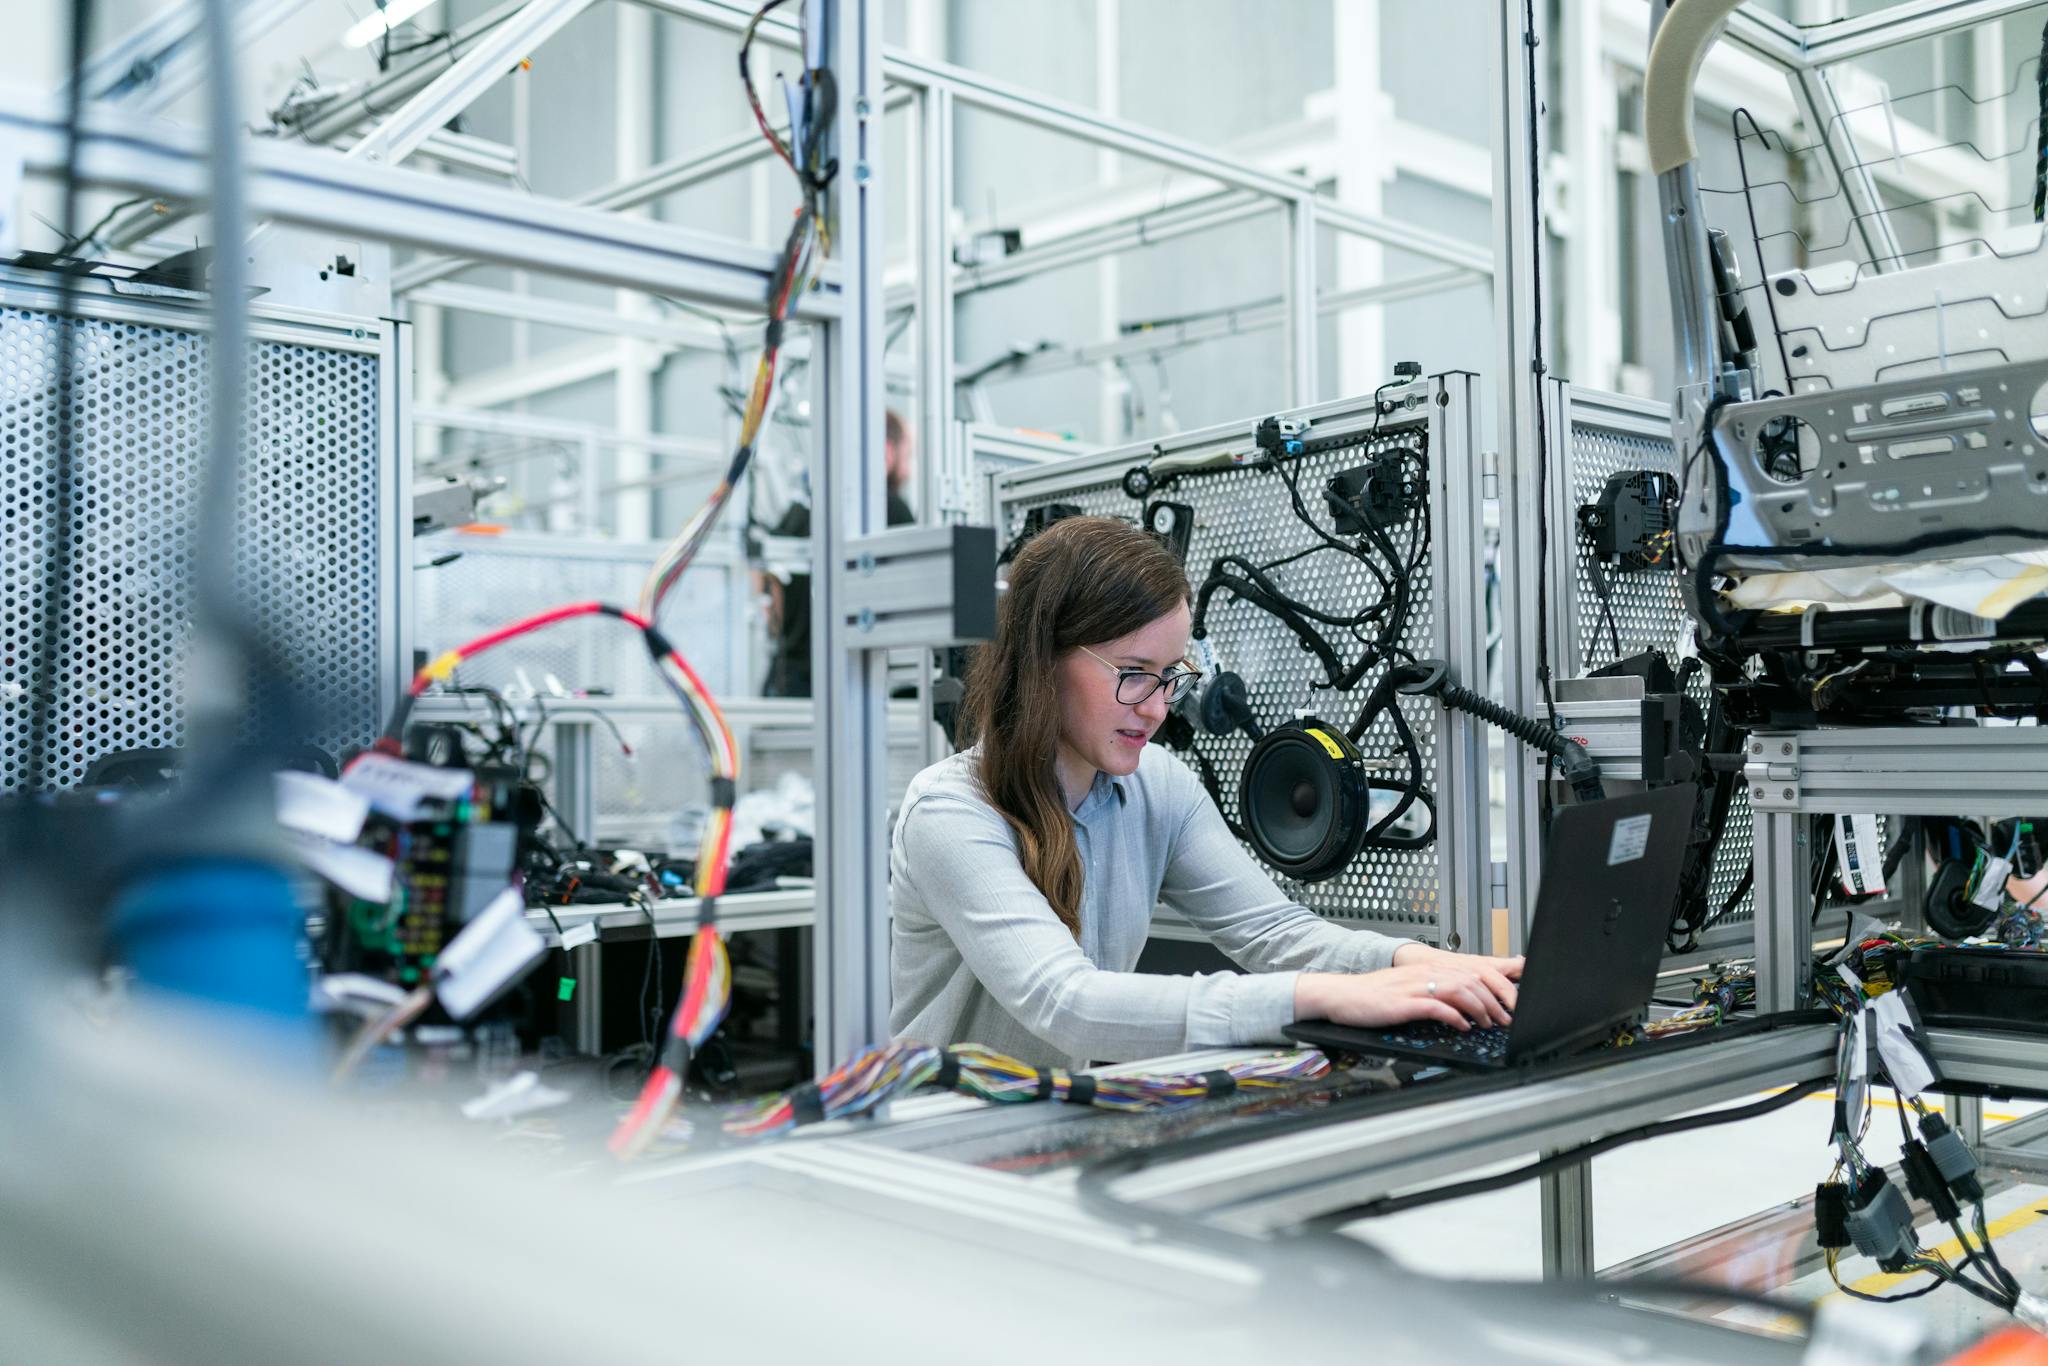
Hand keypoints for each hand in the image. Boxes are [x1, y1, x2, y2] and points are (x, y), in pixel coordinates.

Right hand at [1296, 950, 1522, 1031]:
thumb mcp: (1408, 988)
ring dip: (1480, 1008)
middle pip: (1471, 980)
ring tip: (1488, 1023)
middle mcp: (1424, 973)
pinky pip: (1437, 1007)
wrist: (1341, 995)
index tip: (1508, 1004)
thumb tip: (1462, 1004)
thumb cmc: (1373, 995)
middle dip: (1494, 1000)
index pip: (1472, 971)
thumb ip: (1434, 991)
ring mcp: (1414, 987)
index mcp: (1427, 968)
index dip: (1495, 988)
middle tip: (1505, 1019)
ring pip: (1459, 990)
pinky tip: (1463, 1026)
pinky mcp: (1404, 1003)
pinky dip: (1455, 1017)